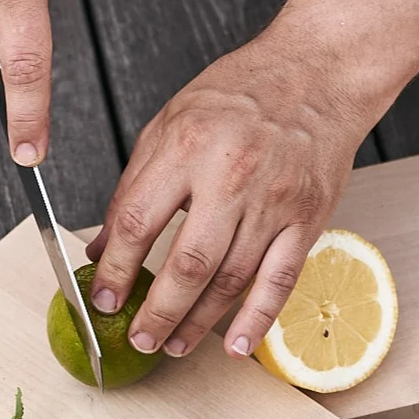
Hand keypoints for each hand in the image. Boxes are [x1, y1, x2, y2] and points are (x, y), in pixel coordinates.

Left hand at [86, 32, 369, 358]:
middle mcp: (231, 177)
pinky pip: (280, 281)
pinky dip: (257, 320)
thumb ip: (133, 187)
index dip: (115, 269)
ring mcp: (274, 202)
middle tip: (137, 339)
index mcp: (187, 147)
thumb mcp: (169, 123)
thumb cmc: (241, 94)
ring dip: (197, 322)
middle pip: (187, 264)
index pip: (138, 223)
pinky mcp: (308, 219)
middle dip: (156, 311)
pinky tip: (235, 345)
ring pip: (231, 280)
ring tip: (172, 345)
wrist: (318, 73)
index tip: (102, 300)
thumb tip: (100, 248)